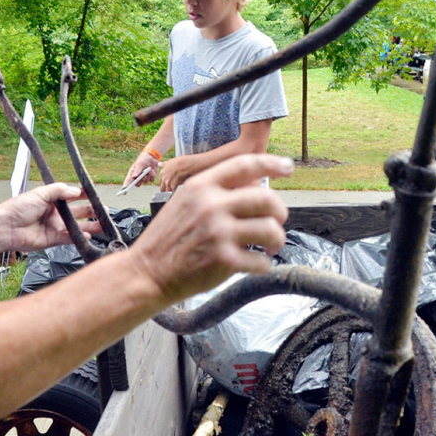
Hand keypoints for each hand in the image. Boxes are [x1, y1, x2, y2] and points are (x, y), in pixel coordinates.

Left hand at [0, 183, 100, 253]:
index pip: (72, 197)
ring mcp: (55, 227)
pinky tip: (89, 235)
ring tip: (104, 225)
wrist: (6, 227)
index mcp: (52, 200)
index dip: (84, 196)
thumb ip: (59, 190)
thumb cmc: (18, 208)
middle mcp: (55, 214)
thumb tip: (76, 191)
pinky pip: (70, 238)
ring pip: (77, 226)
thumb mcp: (40, 193)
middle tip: (104, 212)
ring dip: (90, 226)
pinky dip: (80, 237)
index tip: (95, 195)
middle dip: (92, 212)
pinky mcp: (53, 240)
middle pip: (78, 213)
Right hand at [126, 152, 160, 185]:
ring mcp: (144, 178)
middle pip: (137, 184)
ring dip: (148, 176)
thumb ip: (137, 170)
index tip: (124, 190)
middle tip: (144, 176)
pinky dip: (152, 176)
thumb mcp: (139, 164)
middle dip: (141, 180)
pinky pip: (151, 180)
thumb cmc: (143, 159)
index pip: (128, 181)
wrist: (152, 156)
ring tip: (149, 169)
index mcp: (132, 173)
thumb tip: (134, 177)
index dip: (126, 186)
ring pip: (145, 182)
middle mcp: (137, 177)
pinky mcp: (150, 177)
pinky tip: (152, 170)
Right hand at [129, 154, 293, 304]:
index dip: (271, 163)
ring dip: (277, 239)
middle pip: (266, 198)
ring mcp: (218, 233)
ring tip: (271, 246)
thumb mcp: (185, 202)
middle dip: (280, 211)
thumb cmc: (168, 239)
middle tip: (278, 222)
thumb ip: (216, 192)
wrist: (147, 272)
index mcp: (201, 186)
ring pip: (270, 229)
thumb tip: (255, 185)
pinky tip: (256, 265)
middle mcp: (211, 205)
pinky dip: (263, 264)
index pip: (244, 165)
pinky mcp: (223, 260)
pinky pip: (261, 260)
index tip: (288, 167)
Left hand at [158, 154, 197, 191]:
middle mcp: (164, 179)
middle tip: (168, 192)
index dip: (164, 184)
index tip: (166, 185)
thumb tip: (159, 164)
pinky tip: (176, 194)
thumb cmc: (178, 162)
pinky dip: (174, 193)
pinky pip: (172, 192)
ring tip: (172, 194)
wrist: (184, 164)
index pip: (160, 182)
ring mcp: (168, 183)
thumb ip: (164, 164)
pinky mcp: (173, 186)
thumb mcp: (169, 162)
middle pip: (162, 188)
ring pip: (167, 191)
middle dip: (165, 190)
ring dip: (170, 193)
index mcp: (162, 173)